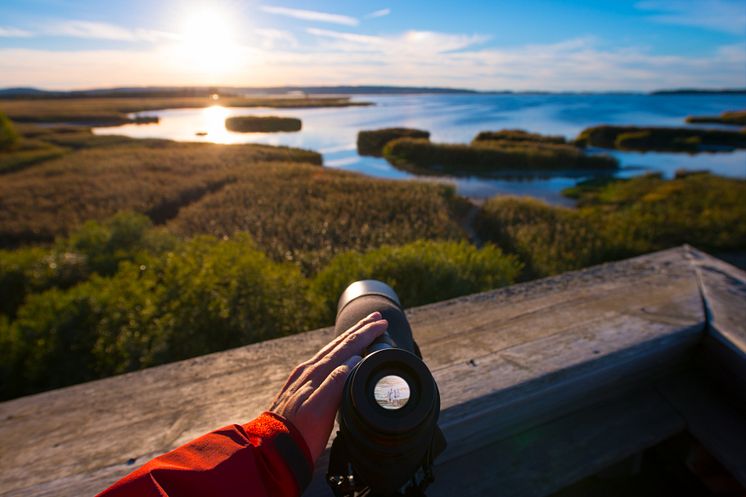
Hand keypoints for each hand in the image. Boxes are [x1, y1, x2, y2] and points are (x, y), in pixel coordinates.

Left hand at [270, 312, 387, 461]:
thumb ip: (336, 382)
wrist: (273, 450)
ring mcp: (303, 378)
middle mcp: (309, 371)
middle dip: (359, 329)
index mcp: (316, 372)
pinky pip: (324, 361)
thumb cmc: (299, 434)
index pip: (347, 346)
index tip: (382, 323)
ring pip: (331, 350)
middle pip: (339, 343)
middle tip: (376, 317)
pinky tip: (339, 356)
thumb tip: (354, 359)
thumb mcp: (321, 409)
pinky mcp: (300, 387)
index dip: (366, 333)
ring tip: (362, 329)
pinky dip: (338, 352)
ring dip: (349, 338)